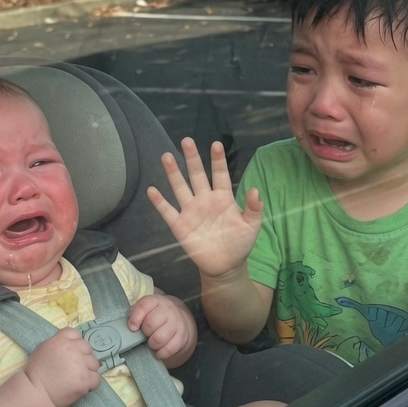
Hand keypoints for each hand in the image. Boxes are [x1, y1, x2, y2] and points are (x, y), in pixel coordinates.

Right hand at [26, 328, 100, 406]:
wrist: (37, 393)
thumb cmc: (36, 372)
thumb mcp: (43, 349)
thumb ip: (57, 342)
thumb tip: (69, 342)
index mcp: (61, 340)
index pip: (76, 334)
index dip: (75, 343)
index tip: (72, 353)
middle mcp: (73, 349)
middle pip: (87, 348)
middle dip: (83, 357)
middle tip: (74, 368)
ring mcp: (81, 364)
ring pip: (94, 363)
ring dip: (88, 370)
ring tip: (78, 378)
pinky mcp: (86, 379)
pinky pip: (96, 378)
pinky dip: (91, 383)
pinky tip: (82, 386)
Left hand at [128, 292, 196, 364]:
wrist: (177, 320)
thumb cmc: (155, 317)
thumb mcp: (146, 311)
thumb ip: (135, 314)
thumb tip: (123, 327)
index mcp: (155, 300)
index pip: (144, 306)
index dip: (135, 318)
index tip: (132, 327)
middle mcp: (168, 309)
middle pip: (150, 323)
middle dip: (144, 333)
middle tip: (145, 335)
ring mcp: (177, 322)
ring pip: (159, 338)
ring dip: (152, 344)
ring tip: (152, 343)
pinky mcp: (183, 336)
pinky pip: (169, 349)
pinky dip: (161, 353)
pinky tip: (159, 351)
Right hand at [147, 138, 262, 278]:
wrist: (226, 266)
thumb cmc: (240, 243)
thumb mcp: (252, 226)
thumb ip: (254, 208)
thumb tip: (256, 190)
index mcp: (223, 197)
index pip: (220, 174)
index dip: (218, 160)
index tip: (216, 144)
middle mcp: (205, 200)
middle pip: (197, 175)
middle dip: (192, 158)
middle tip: (187, 141)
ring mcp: (191, 211)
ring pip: (180, 188)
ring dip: (173, 173)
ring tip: (166, 156)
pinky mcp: (180, 226)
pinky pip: (168, 211)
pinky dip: (159, 202)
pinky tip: (152, 190)